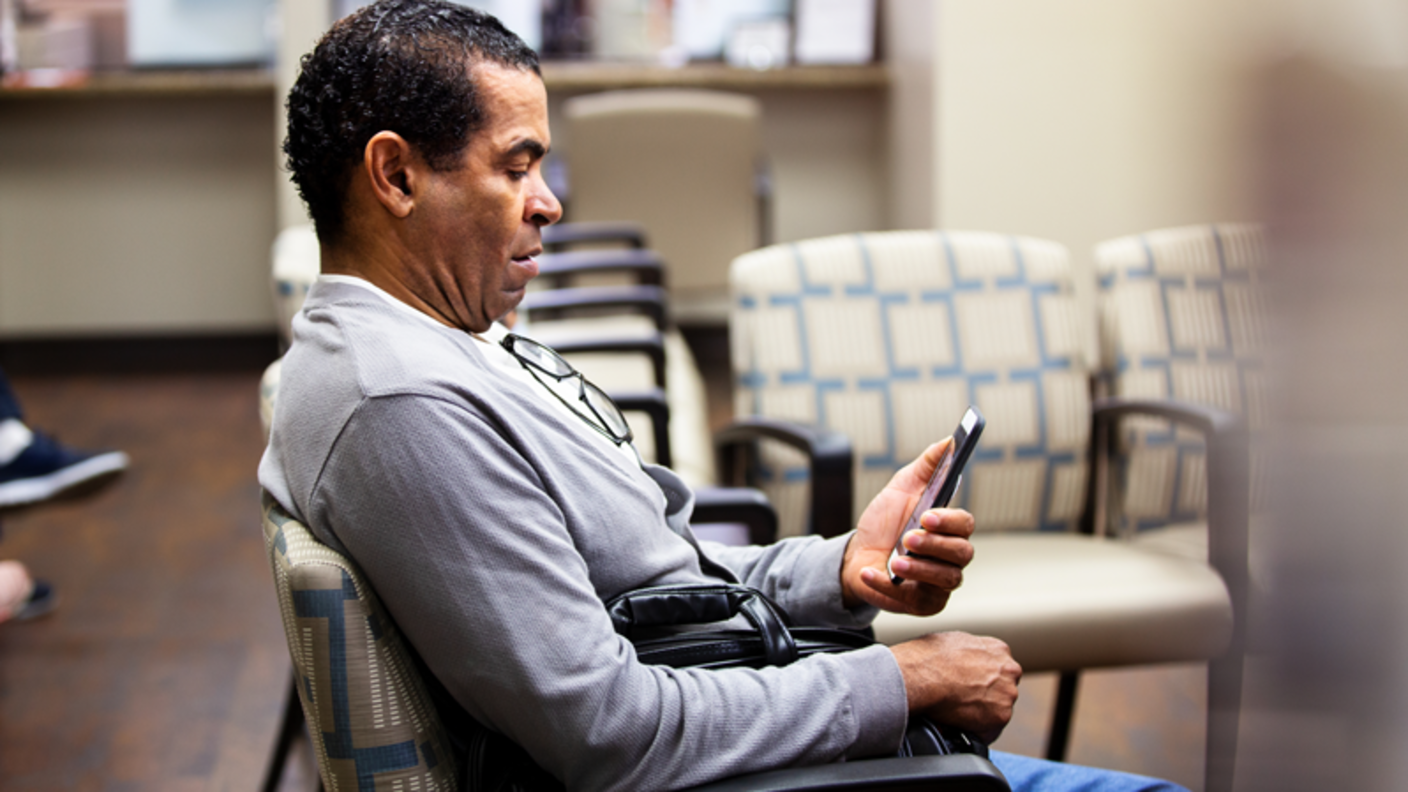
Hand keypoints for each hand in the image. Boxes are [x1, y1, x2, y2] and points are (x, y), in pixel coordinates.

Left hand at [840, 440, 975, 615]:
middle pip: (961, 554)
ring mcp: (938, 583)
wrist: (854, 555)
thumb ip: (927, 465)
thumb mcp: (902, 487)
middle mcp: (950, 557)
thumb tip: (949, 441)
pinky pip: (917, 602)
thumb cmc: (884, 524)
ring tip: (896, 562)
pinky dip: (891, 588)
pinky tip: (874, 574)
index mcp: (949, 529)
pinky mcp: (922, 604)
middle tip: (908, 537)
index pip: (965, 525)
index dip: (949, 521)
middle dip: (935, 545)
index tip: (928, 515)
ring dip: (920, 569)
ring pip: (946, 579)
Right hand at [891, 632, 1020, 743]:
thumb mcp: (952, 640)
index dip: (985, 678)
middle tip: (966, 699)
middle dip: (988, 695)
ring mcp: (1007, 693)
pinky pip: (990, 729)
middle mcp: (1009, 670)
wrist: (923, 676)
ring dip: (983, 713)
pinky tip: (960, 724)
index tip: (973, 684)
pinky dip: (976, 730)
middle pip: (1004, 688)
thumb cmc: (930, 657)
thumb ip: (969, 651)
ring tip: (959, 713)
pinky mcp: (1001, 715)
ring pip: (999, 709)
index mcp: (998, 649)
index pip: (1000, 668)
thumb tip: (961, 660)